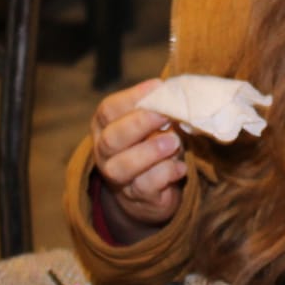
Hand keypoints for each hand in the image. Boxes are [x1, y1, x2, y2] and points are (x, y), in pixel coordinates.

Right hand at [90, 79, 185, 241]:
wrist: (148, 193)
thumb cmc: (150, 146)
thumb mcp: (149, 125)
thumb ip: (156, 110)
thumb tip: (176, 93)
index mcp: (105, 127)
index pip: (108, 110)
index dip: (132, 97)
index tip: (158, 87)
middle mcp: (105, 153)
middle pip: (111, 138)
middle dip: (139, 124)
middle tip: (164, 115)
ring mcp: (118, 177)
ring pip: (124, 166)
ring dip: (151, 151)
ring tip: (175, 143)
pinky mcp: (137, 196)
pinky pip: (146, 186)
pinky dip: (166, 173)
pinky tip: (180, 168)